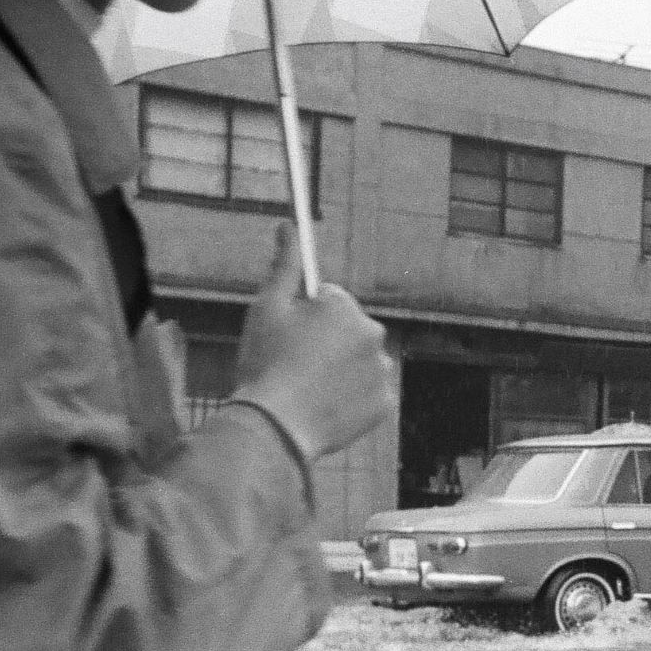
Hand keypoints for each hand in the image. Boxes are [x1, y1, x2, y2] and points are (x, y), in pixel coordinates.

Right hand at [231, 224, 393, 459]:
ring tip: (310, 387)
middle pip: (349, 331)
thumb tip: (288, 225)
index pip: (330, 302)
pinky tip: (326, 405)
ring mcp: (382, 371)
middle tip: (296, 364)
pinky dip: (352, 398)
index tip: (290, 337)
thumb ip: (284, 264)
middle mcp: (373, 335)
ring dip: (342, 369)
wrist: (275, 425)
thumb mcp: (267, 307)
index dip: (306, 318)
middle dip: (328, 341)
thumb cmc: (265, 363)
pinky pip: (369, 394)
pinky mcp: (385, 404)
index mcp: (346, 308)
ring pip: (360, 362)